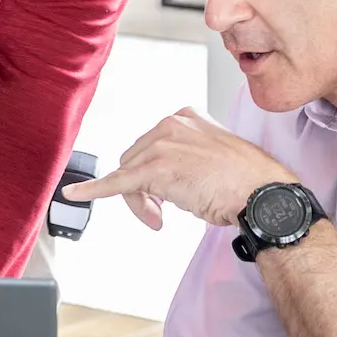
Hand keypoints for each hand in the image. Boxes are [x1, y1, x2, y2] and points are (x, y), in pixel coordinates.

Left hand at [62, 107, 296, 228]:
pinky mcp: (153, 170)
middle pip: (134, 160)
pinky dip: (92, 190)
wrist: (263, 194)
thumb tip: (166, 181)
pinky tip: (73, 194)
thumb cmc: (248, 182)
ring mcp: (161, 144)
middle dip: (142, 190)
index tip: (166, 196)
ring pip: (128, 177)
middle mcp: (170, 124)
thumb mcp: (215, 157)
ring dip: (140, 203)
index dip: (152, 176)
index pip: (151, 146)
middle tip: (161, 216)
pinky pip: (115, 183)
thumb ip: (188, 158)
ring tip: (161, 220)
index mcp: (185, 117)